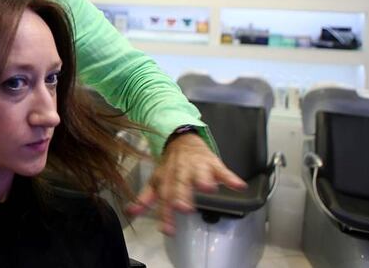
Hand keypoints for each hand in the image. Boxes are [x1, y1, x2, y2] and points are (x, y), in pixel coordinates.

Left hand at [126, 133, 245, 234]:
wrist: (182, 139)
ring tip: (208, 188)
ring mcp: (196, 166)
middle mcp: (180, 172)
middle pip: (180, 184)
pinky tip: (238, 185)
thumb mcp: (156, 181)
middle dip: (182, 195)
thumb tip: (130, 213)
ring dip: (203, 180)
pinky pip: (222, 170)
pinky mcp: (212, 162)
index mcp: (165, 179)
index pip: (164, 198)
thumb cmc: (170, 166)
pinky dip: (230, 177)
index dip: (165, 214)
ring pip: (199, 173)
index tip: (167, 230)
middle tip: (183, 208)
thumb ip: (145, 199)